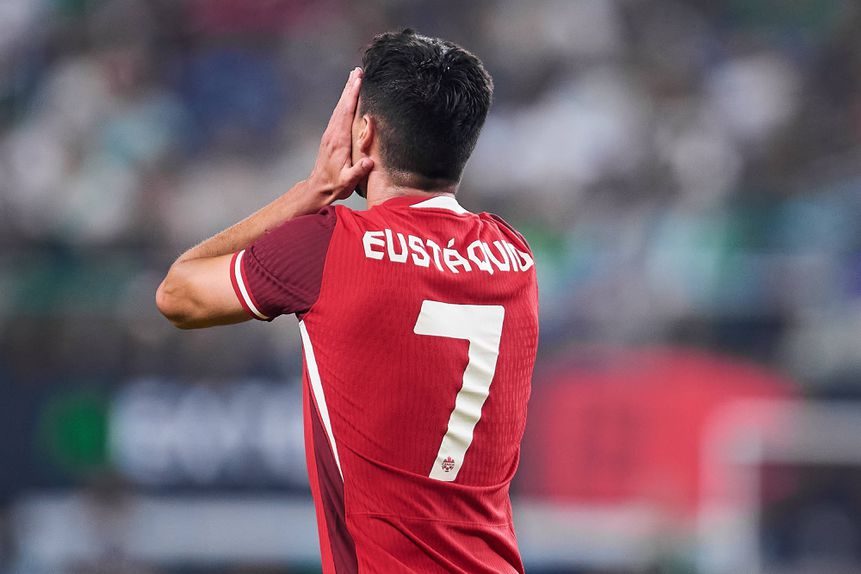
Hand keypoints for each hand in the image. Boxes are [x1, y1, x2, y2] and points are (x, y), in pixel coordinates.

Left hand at [307, 67, 373, 201]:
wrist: (318, 188)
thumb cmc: (335, 185)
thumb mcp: (348, 182)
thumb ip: (358, 171)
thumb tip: (369, 161)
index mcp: (339, 140)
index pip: (347, 112)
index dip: (353, 95)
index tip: (358, 80)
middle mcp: (333, 133)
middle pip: (342, 105)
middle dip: (349, 87)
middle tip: (357, 70)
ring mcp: (330, 134)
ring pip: (339, 107)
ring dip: (346, 92)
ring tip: (353, 78)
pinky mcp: (330, 136)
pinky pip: (338, 114)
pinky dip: (344, 102)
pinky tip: (347, 98)